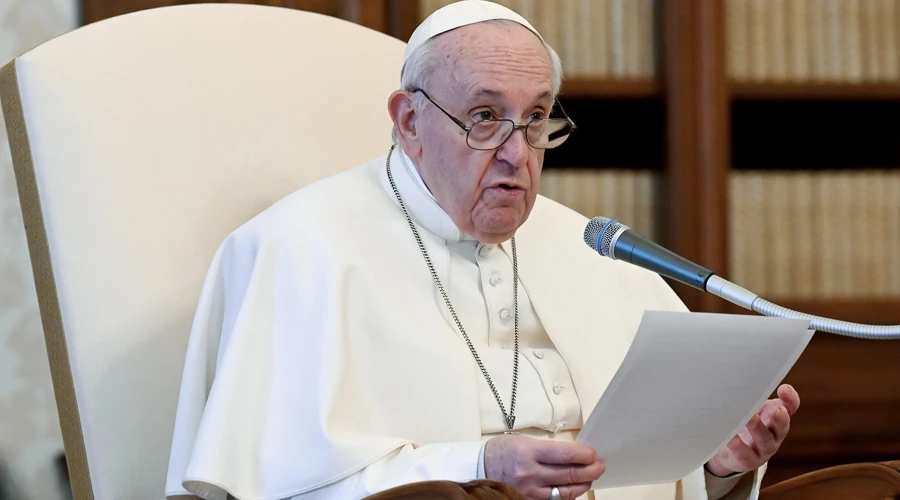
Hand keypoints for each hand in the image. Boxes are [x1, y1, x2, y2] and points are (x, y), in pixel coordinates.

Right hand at [483, 435, 604, 499]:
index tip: (593, 453)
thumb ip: (548, 449)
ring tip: (590, 478)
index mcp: (528, 452)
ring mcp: (529, 491)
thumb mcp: (524, 441)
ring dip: (582, 484)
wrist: (479, 467)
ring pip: (565, 491)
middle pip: (569, 474)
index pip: (565, 455)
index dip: (584, 455)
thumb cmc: (502, 451)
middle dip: (590, 470)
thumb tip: (574, 453)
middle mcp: (530, 473)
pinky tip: (573, 488)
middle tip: (599, 466)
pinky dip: (567, 495)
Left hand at [706, 384, 799, 476]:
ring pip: (765, 441)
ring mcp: (762, 450)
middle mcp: (773, 434)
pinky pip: (745, 455)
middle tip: (776, 410)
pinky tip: (732, 438)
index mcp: (775, 417)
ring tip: (750, 418)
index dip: (790, 399)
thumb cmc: (742, 423)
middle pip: (782, 427)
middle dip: (780, 418)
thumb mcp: (750, 407)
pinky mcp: (747, 461)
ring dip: (758, 429)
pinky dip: (739, 447)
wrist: (728, 450)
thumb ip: (750, 395)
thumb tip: (743, 376)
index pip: (790, 407)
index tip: (784, 388)